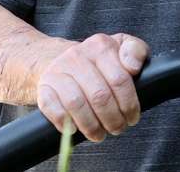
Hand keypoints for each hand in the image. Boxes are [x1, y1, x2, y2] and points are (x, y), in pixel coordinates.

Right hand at [34, 32, 148, 140]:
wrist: (62, 61)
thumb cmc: (99, 61)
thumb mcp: (122, 48)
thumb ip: (136, 52)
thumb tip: (133, 67)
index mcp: (101, 45)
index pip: (120, 80)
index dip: (129, 104)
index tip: (132, 117)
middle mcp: (77, 55)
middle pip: (100, 96)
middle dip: (113, 119)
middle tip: (118, 128)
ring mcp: (58, 71)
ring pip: (77, 104)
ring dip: (91, 125)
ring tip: (100, 134)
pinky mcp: (44, 87)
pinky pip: (54, 109)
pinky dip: (66, 123)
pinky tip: (76, 130)